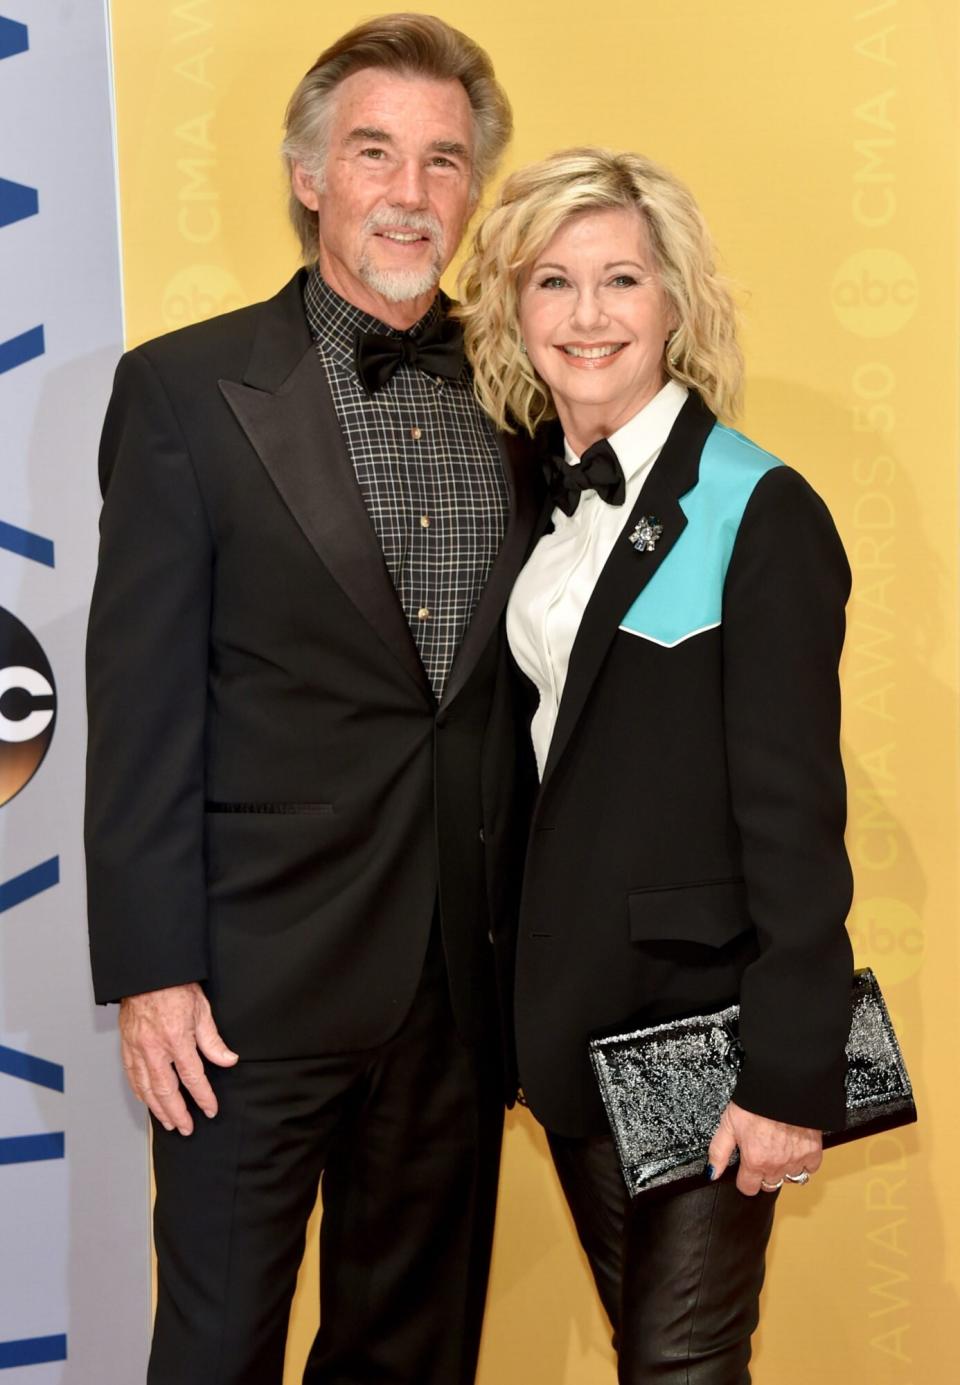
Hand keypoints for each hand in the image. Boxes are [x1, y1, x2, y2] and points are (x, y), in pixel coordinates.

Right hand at [119, 982, 238, 1135]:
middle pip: (166, 1091)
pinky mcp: (127, 1046)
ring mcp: (137, 1049)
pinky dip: (140, 1092)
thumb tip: (228, 1060)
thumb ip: (213, 1041)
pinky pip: (132, 1076)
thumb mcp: (202, 1011)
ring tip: (169, 1122)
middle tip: (186, 1128)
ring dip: (158, 1109)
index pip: (192, 1077)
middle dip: (177, 1113)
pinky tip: (147, 1101)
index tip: (210, 1109)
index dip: (203, 1097)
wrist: (148, 973)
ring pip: (146, 1088)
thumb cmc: (175, 987)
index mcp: (176, 1039)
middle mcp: (154, 1049)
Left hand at [707, 1100, 822, 1195]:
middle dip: (763, 1173)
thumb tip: (712, 1173)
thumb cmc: (755, 1101)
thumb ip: (719, 1152)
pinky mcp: (813, 1152)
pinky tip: (795, 1148)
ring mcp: (796, 1160)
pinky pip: (810, 1168)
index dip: (744, 1179)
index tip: (745, 1170)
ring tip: (778, 1149)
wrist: (783, 1086)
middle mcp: (776, 1165)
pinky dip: (803, 1162)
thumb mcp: (728, 1123)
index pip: (748, 1188)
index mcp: (755, 1161)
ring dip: (783, 1168)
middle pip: (769, 1184)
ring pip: (789, 1178)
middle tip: (762, 1153)